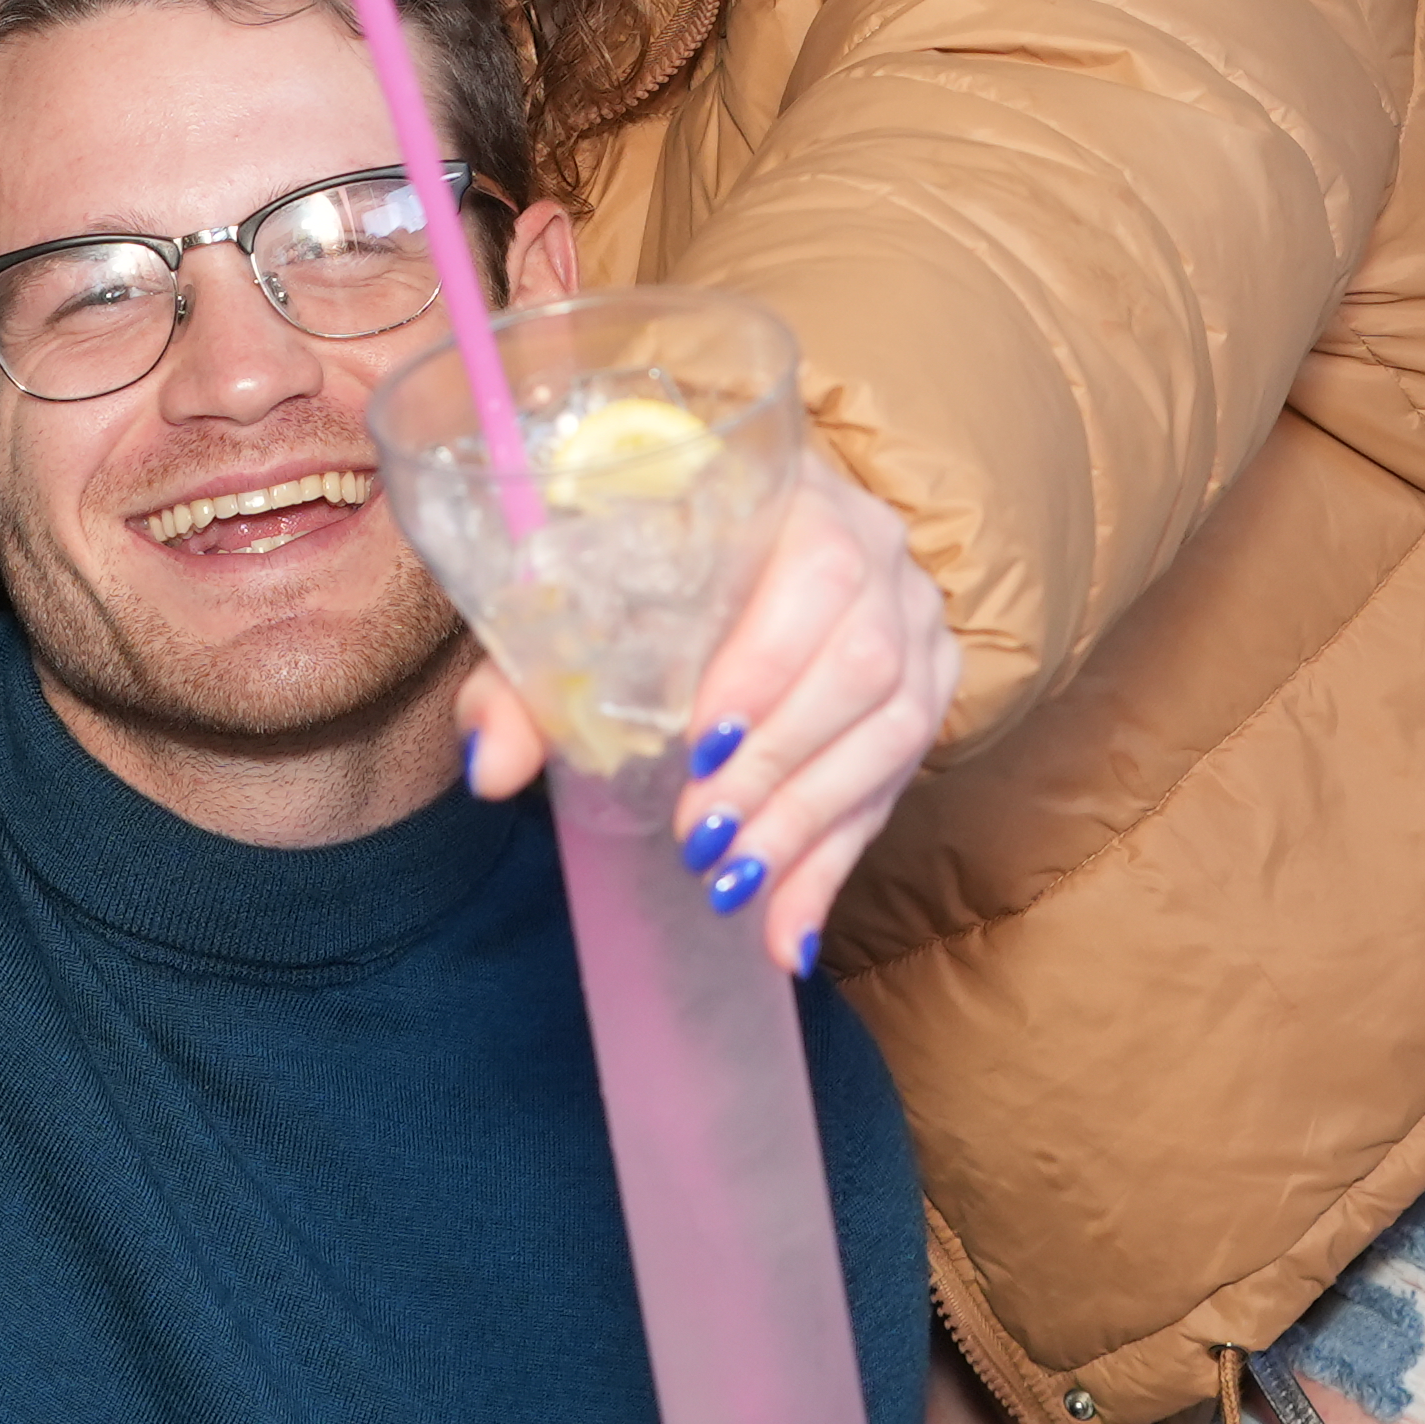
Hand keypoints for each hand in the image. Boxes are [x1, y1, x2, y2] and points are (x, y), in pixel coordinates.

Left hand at [452, 455, 956, 978]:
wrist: (716, 553)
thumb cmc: (637, 573)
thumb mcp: (571, 609)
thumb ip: (524, 680)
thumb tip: (495, 768)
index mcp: (797, 494)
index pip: (817, 571)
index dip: (767, 666)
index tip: (697, 751)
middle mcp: (878, 548)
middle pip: (862, 664)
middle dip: (779, 766)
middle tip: (700, 838)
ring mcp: (916, 618)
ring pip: (894, 728)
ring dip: (808, 820)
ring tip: (732, 883)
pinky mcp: (930, 684)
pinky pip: (900, 782)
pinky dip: (837, 861)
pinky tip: (786, 929)